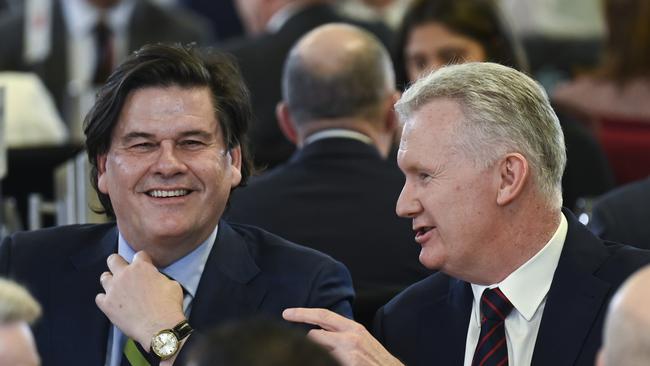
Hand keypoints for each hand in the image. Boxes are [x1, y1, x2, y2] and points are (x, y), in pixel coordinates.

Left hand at [96, 251, 185, 350]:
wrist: (159, 327)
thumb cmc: (169, 306)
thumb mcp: (172, 284)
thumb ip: (160, 278)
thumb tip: (156, 280)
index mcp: (141, 267)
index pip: (139, 254)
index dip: (143, 260)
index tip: (145, 266)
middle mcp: (124, 274)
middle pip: (113, 259)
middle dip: (118, 263)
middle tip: (125, 272)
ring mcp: (113, 289)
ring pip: (104, 277)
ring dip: (110, 281)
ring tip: (118, 288)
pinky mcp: (107, 305)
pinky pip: (99, 298)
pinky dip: (105, 300)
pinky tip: (113, 304)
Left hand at [283, 308, 403, 365]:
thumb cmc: (375, 359)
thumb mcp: (360, 339)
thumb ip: (342, 333)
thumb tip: (320, 330)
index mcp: (353, 328)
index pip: (323, 315)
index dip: (302, 313)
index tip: (287, 313)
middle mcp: (350, 339)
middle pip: (314, 335)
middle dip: (307, 341)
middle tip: (299, 343)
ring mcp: (348, 355)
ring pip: (317, 351)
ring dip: (316, 354)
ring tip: (328, 357)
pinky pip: (324, 361)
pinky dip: (322, 361)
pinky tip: (327, 361)